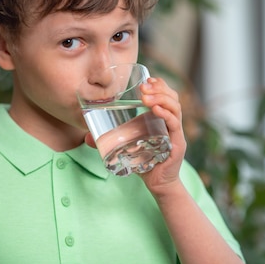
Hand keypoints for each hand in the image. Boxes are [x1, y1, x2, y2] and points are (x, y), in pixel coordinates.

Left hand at [83, 77, 186, 194]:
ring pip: (175, 108)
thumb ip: (110, 140)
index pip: (166, 95)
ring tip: (147, 97)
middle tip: (143, 87)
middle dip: (159, 89)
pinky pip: (174, 125)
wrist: (157, 184)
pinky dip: (166, 115)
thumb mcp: (127, 146)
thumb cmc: (144, 163)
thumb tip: (87, 137)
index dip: (159, 85)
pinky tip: (155, 110)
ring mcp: (175, 133)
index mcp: (161, 119)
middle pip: (172, 97)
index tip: (147, 79)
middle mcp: (171, 123)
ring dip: (161, 98)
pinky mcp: (177, 144)